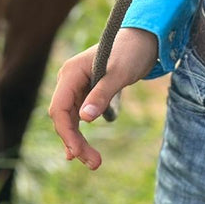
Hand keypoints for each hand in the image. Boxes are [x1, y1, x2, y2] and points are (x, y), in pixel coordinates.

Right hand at [48, 27, 158, 169]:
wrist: (145, 40)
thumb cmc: (132, 52)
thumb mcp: (119, 73)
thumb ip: (102, 94)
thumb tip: (85, 120)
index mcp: (71, 72)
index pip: (59, 108)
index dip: (66, 133)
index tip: (78, 153)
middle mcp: (69, 79)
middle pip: (64, 117)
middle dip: (75, 142)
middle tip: (95, 164)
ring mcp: (77, 86)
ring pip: (71, 119)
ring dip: (79, 140)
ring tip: (94, 162)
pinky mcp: (87, 91)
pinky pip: (78, 116)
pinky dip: (81, 132)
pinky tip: (82, 149)